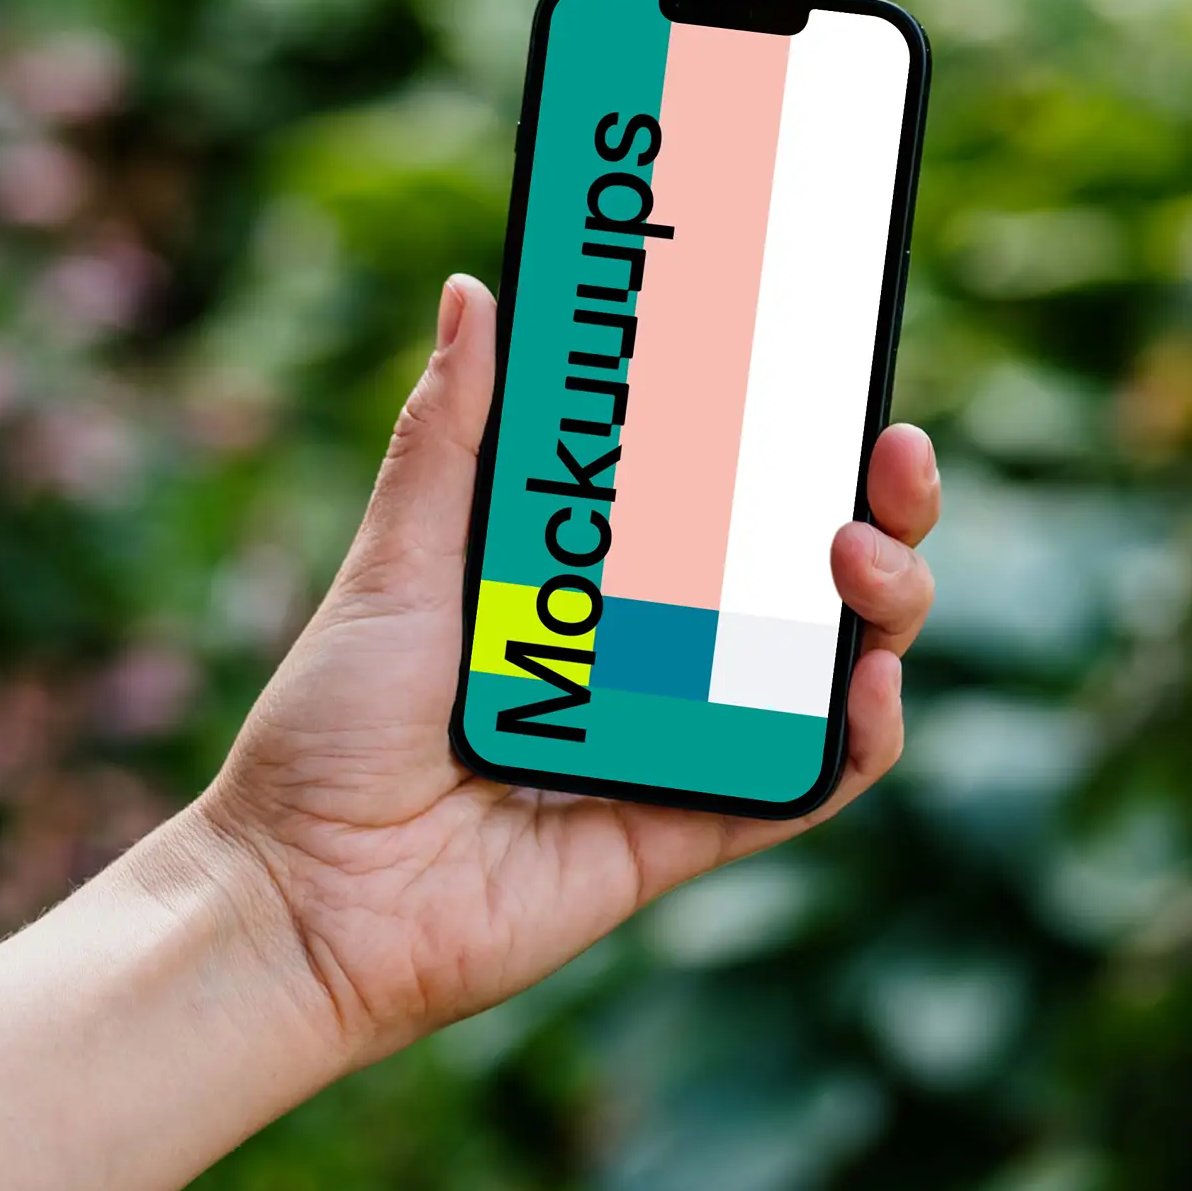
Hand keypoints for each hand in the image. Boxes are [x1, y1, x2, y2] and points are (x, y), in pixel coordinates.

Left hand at [179, 273, 940, 1069]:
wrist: (301, 898)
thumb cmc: (325, 735)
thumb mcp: (394, 564)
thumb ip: (447, 439)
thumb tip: (477, 292)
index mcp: (592, 580)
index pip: (722, 490)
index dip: (792, 430)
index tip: (829, 353)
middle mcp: (654, 654)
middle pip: (808, 569)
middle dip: (878, 501)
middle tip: (890, 448)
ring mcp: (681, 740)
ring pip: (835, 664)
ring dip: (885, 599)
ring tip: (858, 550)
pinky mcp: (691, 829)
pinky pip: (810, 781)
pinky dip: (860, 732)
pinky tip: (864, 676)